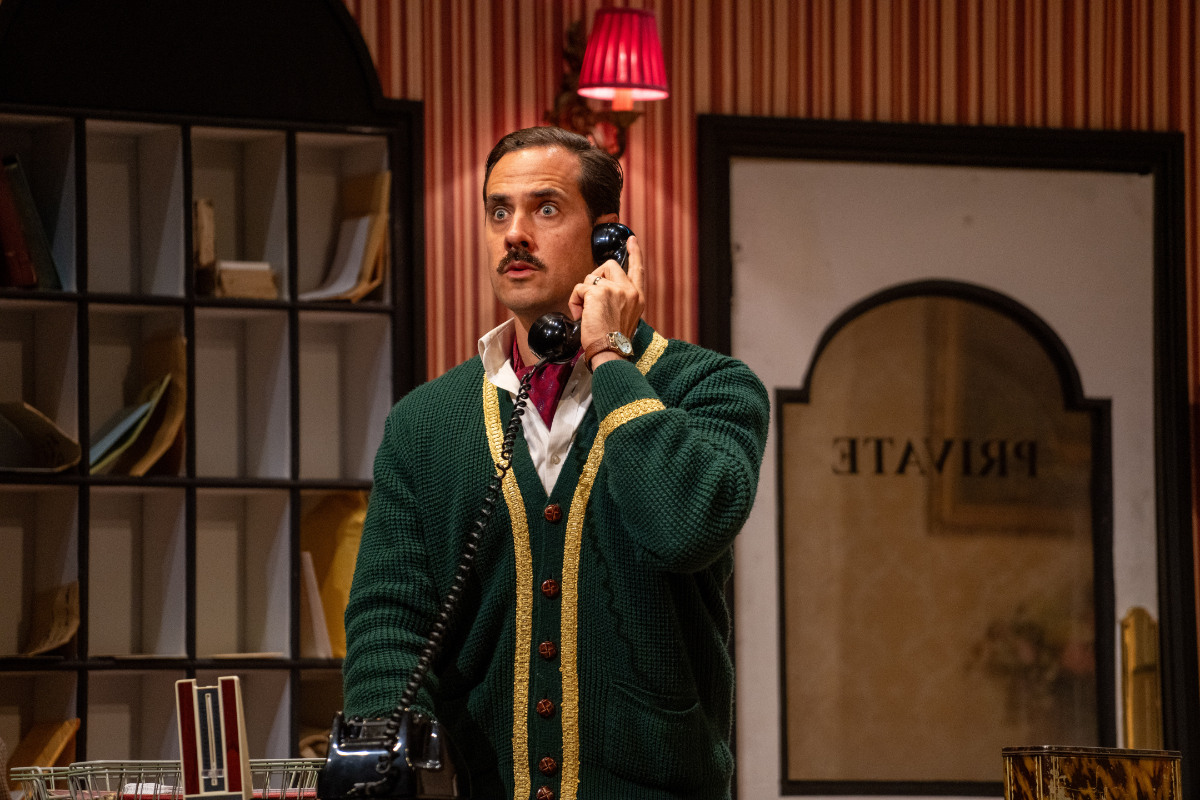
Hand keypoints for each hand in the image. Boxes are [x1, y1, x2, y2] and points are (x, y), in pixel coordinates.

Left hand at [569, 235, 645, 369]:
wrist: (609, 351)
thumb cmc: (612, 340)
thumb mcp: (624, 317)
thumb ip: (619, 300)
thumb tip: (599, 289)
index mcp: (638, 298)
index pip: (638, 270)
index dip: (635, 253)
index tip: (632, 240)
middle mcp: (630, 291)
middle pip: (610, 265)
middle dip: (596, 277)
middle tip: (590, 297)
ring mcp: (616, 289)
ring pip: (591, 277)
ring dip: (583, 294)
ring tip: (586, 313)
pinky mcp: (599, 292)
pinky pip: (579, 288)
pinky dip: (574, 302)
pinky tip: (580, 316)